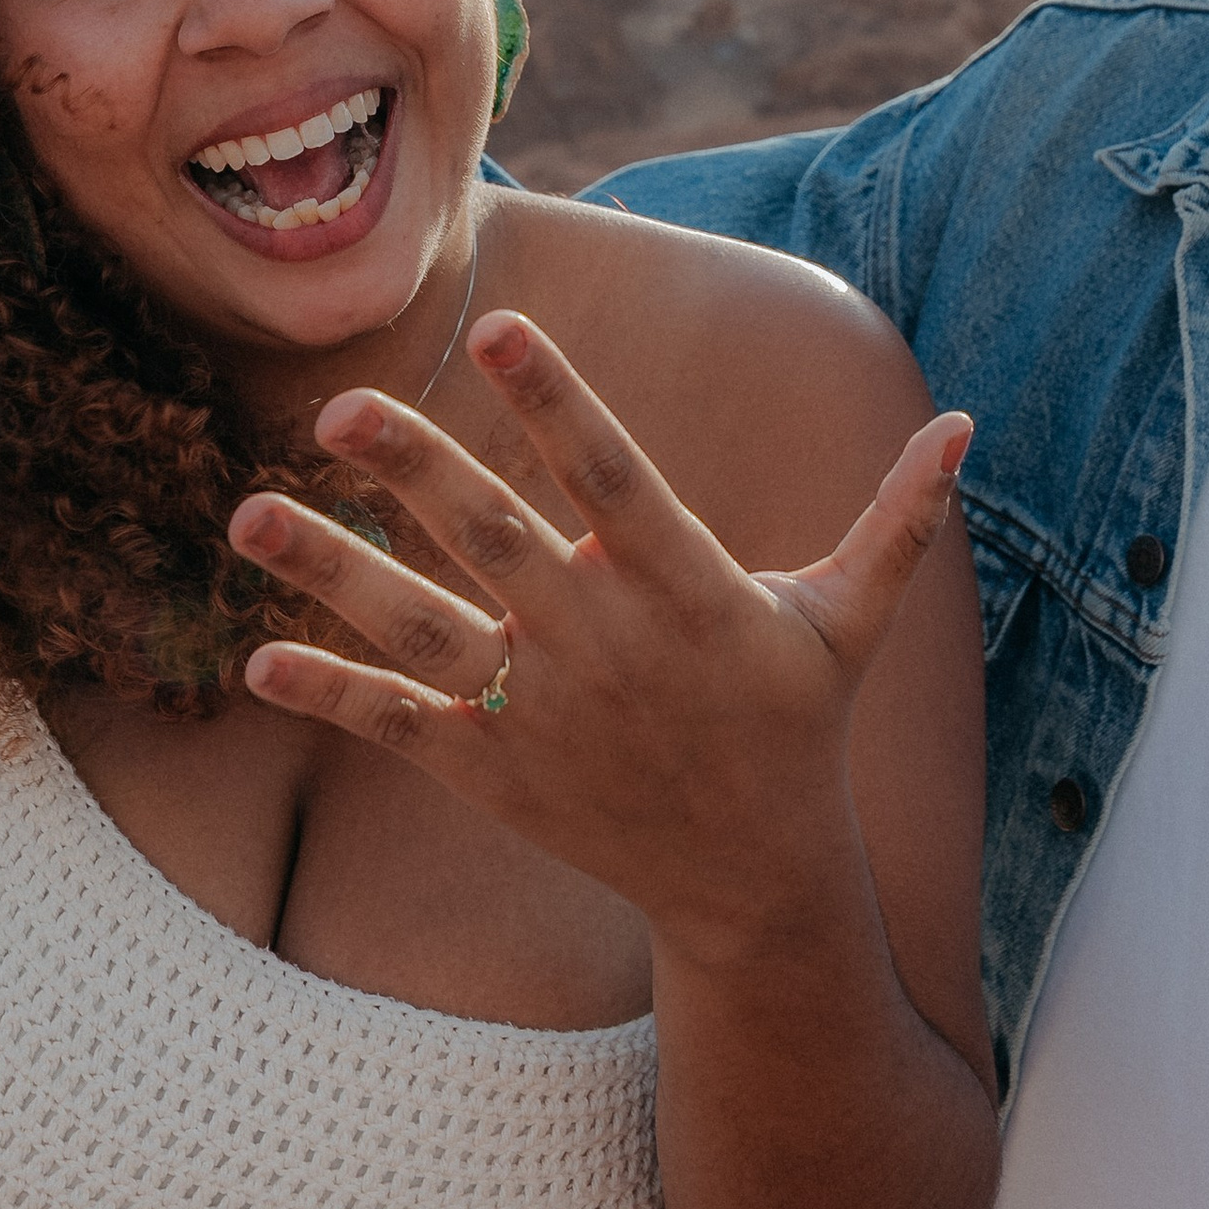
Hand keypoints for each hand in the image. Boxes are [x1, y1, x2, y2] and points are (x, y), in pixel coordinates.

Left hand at [226, 310, 971, 963]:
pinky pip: (399, 725)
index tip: (498, 325)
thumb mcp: (847, 620)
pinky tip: (253, 661)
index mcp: (685, 585)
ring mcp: (542, 711)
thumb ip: (895, 519)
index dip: (557, 399)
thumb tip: (962, 423)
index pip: (609, 474)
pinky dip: (328, 693)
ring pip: (420, 628)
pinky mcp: (496, 772)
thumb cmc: (795, 725)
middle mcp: (604, 642)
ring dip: (330, 573)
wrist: (753, 882)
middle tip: (338, 406)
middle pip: (493, 538)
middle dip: (414, 470)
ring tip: (247, 514)